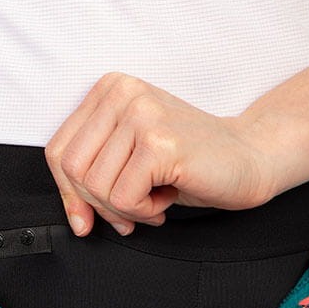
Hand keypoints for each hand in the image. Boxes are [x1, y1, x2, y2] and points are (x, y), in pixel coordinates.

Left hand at [43, 73, 276, 236]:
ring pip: (96, 187)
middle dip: (100, 204)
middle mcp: (123, 94)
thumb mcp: (129, 158)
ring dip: (125, 209)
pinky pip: (123, 198)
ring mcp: (141, 115)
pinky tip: (166, 197)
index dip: (68, 192)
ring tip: (155, 196)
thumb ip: (93, 173)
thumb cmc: (190, 161)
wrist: (250, 158)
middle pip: (73, 170)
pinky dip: (143, 211)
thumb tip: (74, 218)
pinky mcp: (159, 143)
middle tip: (133, 208)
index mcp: (110, 89)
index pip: (58, 151)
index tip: (86, 216)